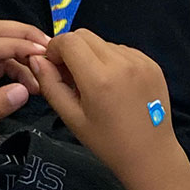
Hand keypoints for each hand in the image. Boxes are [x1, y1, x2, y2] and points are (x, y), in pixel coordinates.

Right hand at [32, 29, 176, 176]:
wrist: (150, 154)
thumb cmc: (108, 142)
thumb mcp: (72, 118)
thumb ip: (50, 85)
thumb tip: (36, 59)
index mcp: (99, 78)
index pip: (68, 40)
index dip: (54, 49)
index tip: (54, 67)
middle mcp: (122, 63)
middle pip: (85, 35)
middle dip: (71, 49)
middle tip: (72, 76)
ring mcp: (141, 62)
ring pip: (104, 42)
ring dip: (93, 55)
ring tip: (96, 84)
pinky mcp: (152, 64)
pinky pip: (123, 50)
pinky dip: (112, 60)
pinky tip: (115, 85)